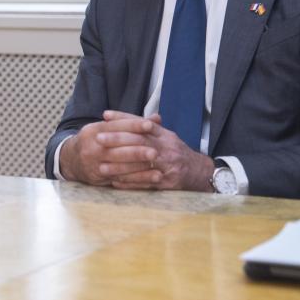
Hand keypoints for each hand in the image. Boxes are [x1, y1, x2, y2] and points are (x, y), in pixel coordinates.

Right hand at [58, 112, 157, 185]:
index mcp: (94, 129)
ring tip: (155, 165)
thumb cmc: (95, 141)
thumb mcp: (106, 128)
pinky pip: (120, 178)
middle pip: (117, 147)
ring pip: (119, 164)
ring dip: (138, 166)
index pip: (115, 126)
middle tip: (155, 151)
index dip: (133, 125)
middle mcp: (92, 145)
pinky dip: (137, 179)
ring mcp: (94, 162)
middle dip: (137, 149)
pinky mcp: (98, 176)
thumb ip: (130, 124)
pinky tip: (151, 179)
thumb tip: (157, 118)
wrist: (72, 159)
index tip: (150, 125)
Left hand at [100, 110, 214, 191]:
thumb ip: (148, 128)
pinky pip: (145, 183)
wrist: (201, 173)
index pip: (142, 123)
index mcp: (166, 135)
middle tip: (98, 138)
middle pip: (139, 141)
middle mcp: (167, 148)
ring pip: (140, 164)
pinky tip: (114, 182)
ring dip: (119, 166)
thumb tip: (126, 119)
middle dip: (117, 139)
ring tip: (101, 166)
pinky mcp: (168, 183)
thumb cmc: (178, 153)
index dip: (123, 118)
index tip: (105, 115)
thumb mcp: (167, 137)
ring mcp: (168, 166)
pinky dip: (129, 183)